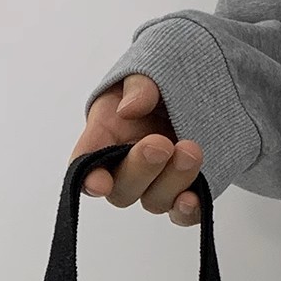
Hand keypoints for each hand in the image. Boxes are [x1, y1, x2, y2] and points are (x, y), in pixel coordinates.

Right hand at [73, 74, 205, 225]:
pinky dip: (187, 211)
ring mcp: (155, 183)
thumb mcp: (146, 67)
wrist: (196, 84)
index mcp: (104, 135)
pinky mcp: (183, 191)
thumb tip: (131, 108)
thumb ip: (139, 85)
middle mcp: (125, 166)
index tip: (100, 183)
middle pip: (122, 188)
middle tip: (160, 145)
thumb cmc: (160, 80)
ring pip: (154, 200)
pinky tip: (193, 199)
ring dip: (171, 182)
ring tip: (191, 152)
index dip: (89, 178)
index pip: (85, 163)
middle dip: (140, 169)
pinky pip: (182, 213)